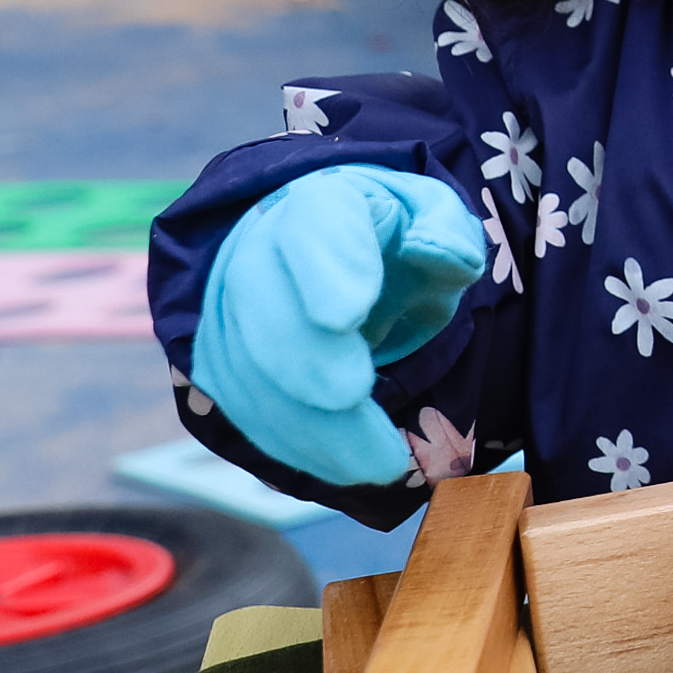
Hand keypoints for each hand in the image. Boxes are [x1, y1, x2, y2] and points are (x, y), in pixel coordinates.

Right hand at [192, 167, 486, 487]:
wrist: (333, 257)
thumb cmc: (389, 236)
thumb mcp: (434, 217)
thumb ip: (445, 231)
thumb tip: (433, 252)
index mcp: (319, 203)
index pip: (312, 224)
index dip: (324, 269)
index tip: (348, 315)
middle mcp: (260, 253)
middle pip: (266, 308)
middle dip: (306, 359)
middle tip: (352, 397)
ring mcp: (233, 311)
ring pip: (251, 372)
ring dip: (307, 424)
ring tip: (378, 461)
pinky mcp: (226, 365)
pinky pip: (245, 411)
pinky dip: (294, 446)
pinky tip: (346, 468)